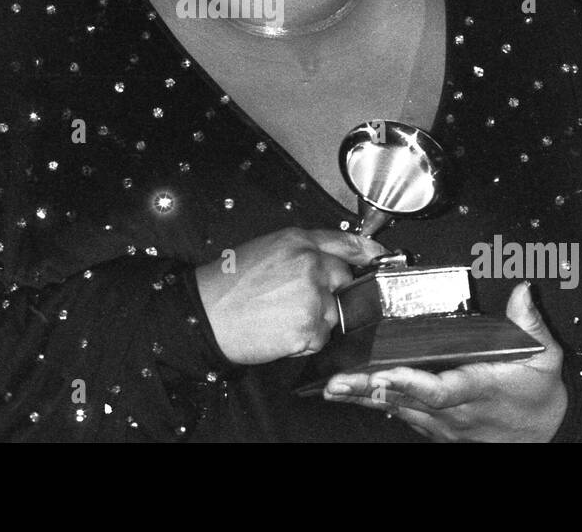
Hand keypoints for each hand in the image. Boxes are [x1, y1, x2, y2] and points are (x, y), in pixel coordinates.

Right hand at [195, 227, 386, 365]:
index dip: (366, 252)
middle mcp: (310, 265)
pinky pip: (320, 337)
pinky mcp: (309, 328)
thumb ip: (301, 252)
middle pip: (344, 279)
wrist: (204, 316)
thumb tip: (330, 261)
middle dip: (328, 292)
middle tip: (295, 300)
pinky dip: (305, 340)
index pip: (347, 243)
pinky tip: (280, 331)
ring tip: (280, 316)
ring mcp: (312, 297)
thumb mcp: (265, 250)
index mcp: (297, 242)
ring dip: (315, 319)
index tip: (377, 257)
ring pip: (334, 312)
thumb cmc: (226, 286)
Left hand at [322, 281, 567, 441]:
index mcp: (477, 389)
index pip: (439, 388)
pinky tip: (352, 394)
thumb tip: (522, 290)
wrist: (546, 434)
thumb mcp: (545, 357)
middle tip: (335, 382)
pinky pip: (401, 413)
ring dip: (364, 397)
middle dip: (368, 390)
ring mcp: (442, 422)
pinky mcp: (436, 427)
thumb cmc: (540, 396)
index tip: (384, 372)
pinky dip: (377, 402)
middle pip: (405, 399)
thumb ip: (531, 323)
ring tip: (331, 387)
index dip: (409, 381)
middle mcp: (454, 410)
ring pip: (397, 409)